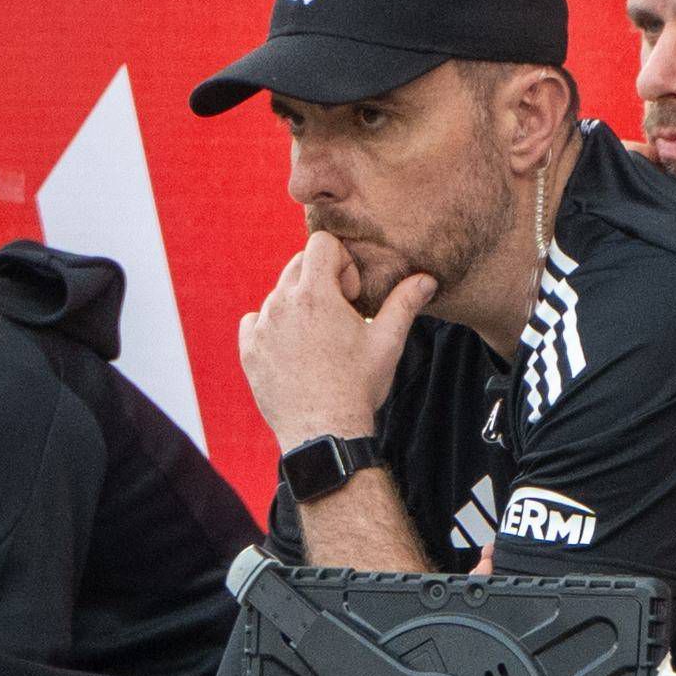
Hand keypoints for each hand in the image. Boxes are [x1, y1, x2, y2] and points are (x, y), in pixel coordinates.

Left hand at [238, 230, 430, 447]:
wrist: (324, 433)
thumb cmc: (358, 387)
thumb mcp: (387, 342)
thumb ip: (404, 303)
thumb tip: (426, 278)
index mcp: (315, 294)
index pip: (321, 243)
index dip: (342, 262)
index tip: (351, 295)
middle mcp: (281, 304)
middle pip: (297, 265)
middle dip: (321, 280)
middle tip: (340, 316)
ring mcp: (261, 328)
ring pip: (278, 295)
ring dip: (298, 305)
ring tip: (319, 339)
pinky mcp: (248, 351)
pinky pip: (254, 321)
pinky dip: (272, 328)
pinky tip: (294, 351)